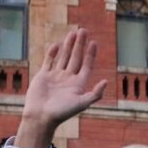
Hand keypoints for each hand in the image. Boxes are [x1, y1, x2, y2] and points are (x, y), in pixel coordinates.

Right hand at [15, 28, 107, 147]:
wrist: (41, 116)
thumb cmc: (62, 112)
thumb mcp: (81, 103)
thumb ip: (95, 94)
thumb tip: (106, 81)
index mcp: (78, 84)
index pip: (86, 66)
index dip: (90, 54)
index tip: (93, 42)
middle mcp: (68, 79)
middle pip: (76, 58)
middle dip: (80, 45)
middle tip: (83, 30)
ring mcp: (55, 77)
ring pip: (64, 57)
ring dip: (68, 46)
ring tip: (73, 33)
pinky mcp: (43, 76)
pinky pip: (49, 61)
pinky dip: (52, 53)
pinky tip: (56, 45)